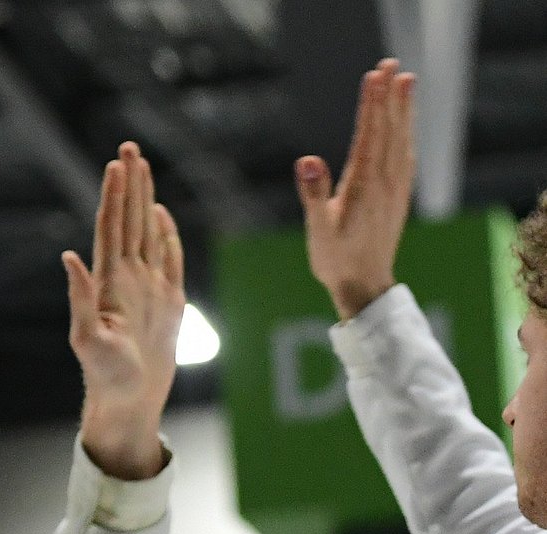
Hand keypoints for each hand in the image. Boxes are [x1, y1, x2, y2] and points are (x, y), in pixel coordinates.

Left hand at [63, 142, 184, 479]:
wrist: (129, 401)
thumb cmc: (106, 377)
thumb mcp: (87, 340)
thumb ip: (79, 299)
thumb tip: (68, 256)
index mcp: (109, 283)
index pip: (111, 228)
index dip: (114, 195)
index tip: (116, 163)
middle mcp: (127, 280)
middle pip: (129, 221)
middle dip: (130, 184)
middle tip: (129, 147)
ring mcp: (148, 288)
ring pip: (147, 233)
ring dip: (145, 200)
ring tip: (143, 167)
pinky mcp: (168, 303)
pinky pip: (169, 259)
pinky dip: (166, 234)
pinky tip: (160, 214)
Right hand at [295, 58, 415, 321]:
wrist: (365, 288)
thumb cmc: (336, 261)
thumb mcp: (318, 231)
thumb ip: (313, 195)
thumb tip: (308, 162)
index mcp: (363, 186)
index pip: (369, 135)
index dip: (372, 104)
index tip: (374, 75)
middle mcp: (384, 184)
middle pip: (389, 131)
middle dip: (390, 97)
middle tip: (391, 66)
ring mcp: (394, 191)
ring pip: (401, 141)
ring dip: (402, 110)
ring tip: (405, 82)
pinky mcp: (398, 199)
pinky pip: (405, 159)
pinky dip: (405, 136)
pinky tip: (406, 128)